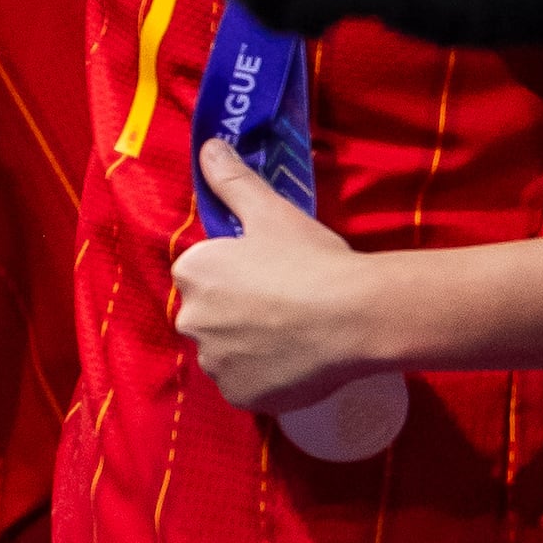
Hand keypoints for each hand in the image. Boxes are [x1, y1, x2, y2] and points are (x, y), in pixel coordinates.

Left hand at [171, 143, 390, 414]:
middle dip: (236, 313)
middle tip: (283, 307)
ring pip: (225, 352)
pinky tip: (292, 363)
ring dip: (247, 347)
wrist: (352, 316)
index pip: (201, 274)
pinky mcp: (239, 396)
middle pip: (209, 315)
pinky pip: (244, 386)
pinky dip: (262, 378)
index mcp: (192, 272)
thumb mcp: (270, 211)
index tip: (267, 276)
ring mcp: (214, 363)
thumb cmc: (310, 259)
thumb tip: (208, 146)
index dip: (234, 275)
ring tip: (292, 336)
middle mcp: (191, 319)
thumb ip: (233, 180)